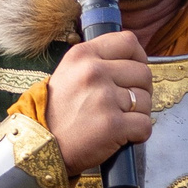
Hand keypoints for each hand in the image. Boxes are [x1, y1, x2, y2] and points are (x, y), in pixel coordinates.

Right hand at [45, 32, 153, 173]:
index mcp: (83, 55)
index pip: (128, 42)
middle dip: (141, 90)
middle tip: (127, 104)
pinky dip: (139, 134)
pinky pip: (145, 125)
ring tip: (119, 120)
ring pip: (146, 100)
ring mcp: (104, 98)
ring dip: (139, 113)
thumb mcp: (69, 72)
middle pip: (143, 73)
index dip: (139, 58)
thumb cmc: (58, 112)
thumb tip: (132, 60)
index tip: (134, 72)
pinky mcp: (113, 125)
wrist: (41, 144)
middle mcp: (94, 72)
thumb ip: (97, 61)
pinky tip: (122, 135)